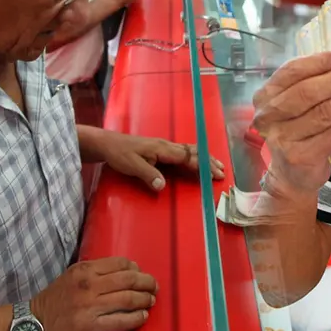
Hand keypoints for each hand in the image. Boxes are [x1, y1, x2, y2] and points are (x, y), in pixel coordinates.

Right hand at [31, 257, 156, 330]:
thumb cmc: (53, 300)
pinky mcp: (90, 326)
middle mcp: (88, 285)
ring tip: (151, 301)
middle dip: (146, 282)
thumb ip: (94, 271)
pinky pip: (120, 321)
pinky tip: (142, 317)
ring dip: (144, 300)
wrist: (32, 325)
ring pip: (128, 299)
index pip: (120, 263)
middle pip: (128, 279)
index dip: (136, 268)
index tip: (141, 273)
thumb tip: (123, 270)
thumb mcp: (71, 276)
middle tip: (154, 287)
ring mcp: (89, 306)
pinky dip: (135, 318)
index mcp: (84, 270)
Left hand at [98, 130, 224, 190]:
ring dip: (203, 157)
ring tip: (216, 164)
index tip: (214, 173)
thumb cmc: (119, 154)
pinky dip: (194, 155)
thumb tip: (163, 186)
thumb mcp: (131, 166)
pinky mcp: (160, 149)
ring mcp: (163, 146)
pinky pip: (182, 151)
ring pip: (188, 150)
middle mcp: (166, 146)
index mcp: (162, 149)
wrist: (108, 144)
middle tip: (222, 171)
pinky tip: (197, 159)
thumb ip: (148, 175)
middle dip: (208, 161)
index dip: (201, 165)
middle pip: (192, 152)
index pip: (186, 157)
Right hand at [251, 52, 330, 196]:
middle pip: (307, 93)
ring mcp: (283, 138)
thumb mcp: (292, 106)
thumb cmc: (295, 132)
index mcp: (264, 97)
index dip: (318, 63)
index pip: (291, 72)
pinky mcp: (301, 156)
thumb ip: (308, 85)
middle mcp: (268, 117)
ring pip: (323, 113)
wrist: (290, 176)